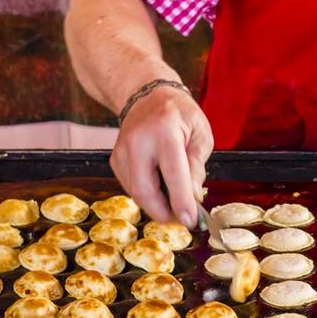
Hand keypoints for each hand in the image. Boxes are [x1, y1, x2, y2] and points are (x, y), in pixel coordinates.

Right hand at [109, 85, 212, 225]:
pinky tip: (161, 190)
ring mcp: (122, 151)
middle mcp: (138, 142)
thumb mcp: (201, 134)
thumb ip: (197, 167)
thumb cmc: (180, 114)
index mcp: (164, 131)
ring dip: (157, 207)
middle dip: (164, 213)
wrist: (147, 96)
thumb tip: (193, 200)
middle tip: (182, 220)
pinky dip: (148, 196)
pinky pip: (131, 188)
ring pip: (137, 194)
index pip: (173, 173)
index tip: (190, 221)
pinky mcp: (115, 160)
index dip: (181, 201)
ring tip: (176, 205)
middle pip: (145, 190)